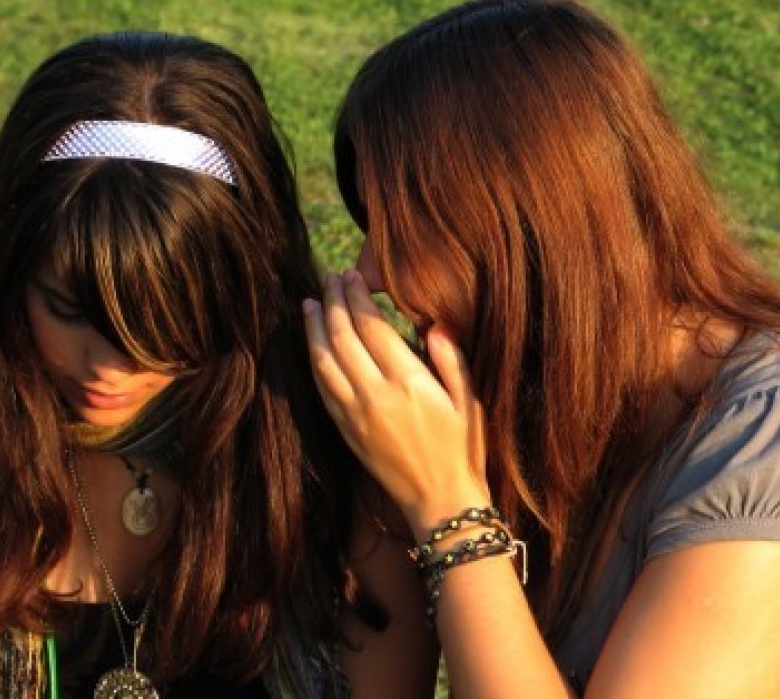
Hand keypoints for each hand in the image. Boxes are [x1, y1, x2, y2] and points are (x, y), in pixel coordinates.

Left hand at [303, 270, 489, 535]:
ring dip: (314, 329)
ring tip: (310, 303)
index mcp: (409, 382)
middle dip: (333, 303)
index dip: (358, 298)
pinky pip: (322, 388)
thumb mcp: (469, 401)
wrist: (441, 502)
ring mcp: (356, 415)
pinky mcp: (346, 431)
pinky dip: (313, 361)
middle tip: (330, 278)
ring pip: (324, 361)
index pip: (373, 327)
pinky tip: (312, 344)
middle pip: (343, 337)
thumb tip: (435, 323)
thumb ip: (451, 360)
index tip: (352, 276)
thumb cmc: (464, 450)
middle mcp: (376, 395)